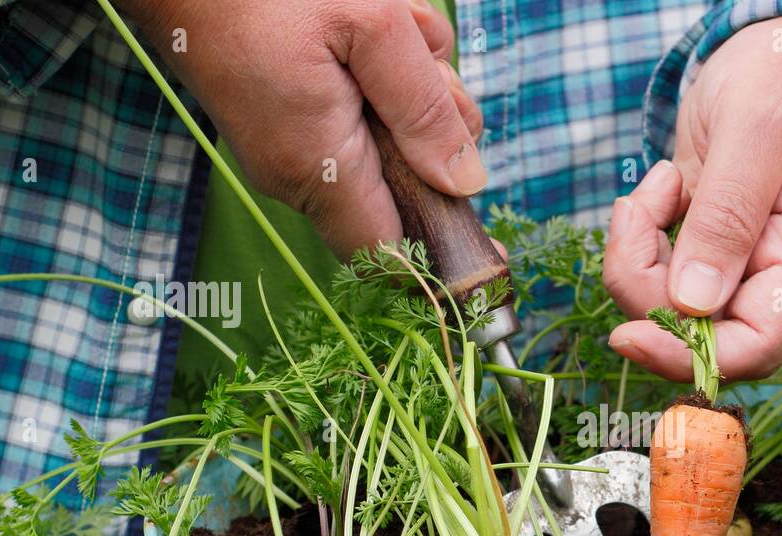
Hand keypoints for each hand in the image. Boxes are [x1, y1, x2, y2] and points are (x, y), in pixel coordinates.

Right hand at [120, 0, 483, 255]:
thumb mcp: (373, 27)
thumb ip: (424, 108)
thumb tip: (466, 182)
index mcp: (319, 166)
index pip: (389, 255)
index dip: (443, 263)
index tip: (493, 249)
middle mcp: (300, 173)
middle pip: (402, 194)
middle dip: (437, 136)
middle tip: (432, 72)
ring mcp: (290, 149)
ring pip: (387, 150)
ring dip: (414, 91)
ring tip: (393, 26)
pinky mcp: (287, 122)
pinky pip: (357, 122)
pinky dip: (382, 77)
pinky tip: (371, 25)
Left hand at [604, 15, 781, 380]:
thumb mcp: (760, 127)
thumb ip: (728, 214)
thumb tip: (692, 303)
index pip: (755, 347)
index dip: (690, 356)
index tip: (629, 334)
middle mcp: (778, 274)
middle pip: (700, 335)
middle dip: (647, 288)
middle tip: (637, 212)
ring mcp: (741, 264)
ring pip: (668, 307)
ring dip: (638, 256)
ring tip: (655, 188)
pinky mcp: (706, 247)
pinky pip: (657, 273)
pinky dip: (640, 237)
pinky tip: (664, 185)